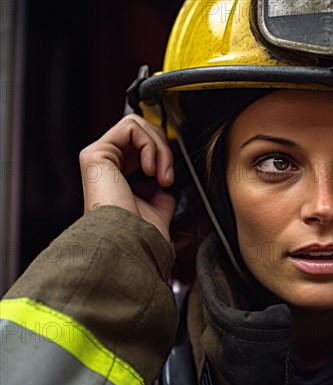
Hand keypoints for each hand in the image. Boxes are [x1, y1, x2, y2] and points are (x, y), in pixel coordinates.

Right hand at [79, 114, 175, 240]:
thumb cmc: (140, 235)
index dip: (161, 156)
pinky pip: (131, 127)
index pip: (142, 149)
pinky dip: (150, 145)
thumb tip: (167, 189)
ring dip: (159, 148)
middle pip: (141, 133)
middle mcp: (105, 167)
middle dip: (163, 151)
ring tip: (162, 175)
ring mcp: (98, 158)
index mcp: (117, 179)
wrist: (130, 242)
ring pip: (138, 126)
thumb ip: (159, 195)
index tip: (169, 180)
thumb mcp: (157, 210)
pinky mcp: (95, 153)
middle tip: (168, 178)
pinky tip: (151, 170)